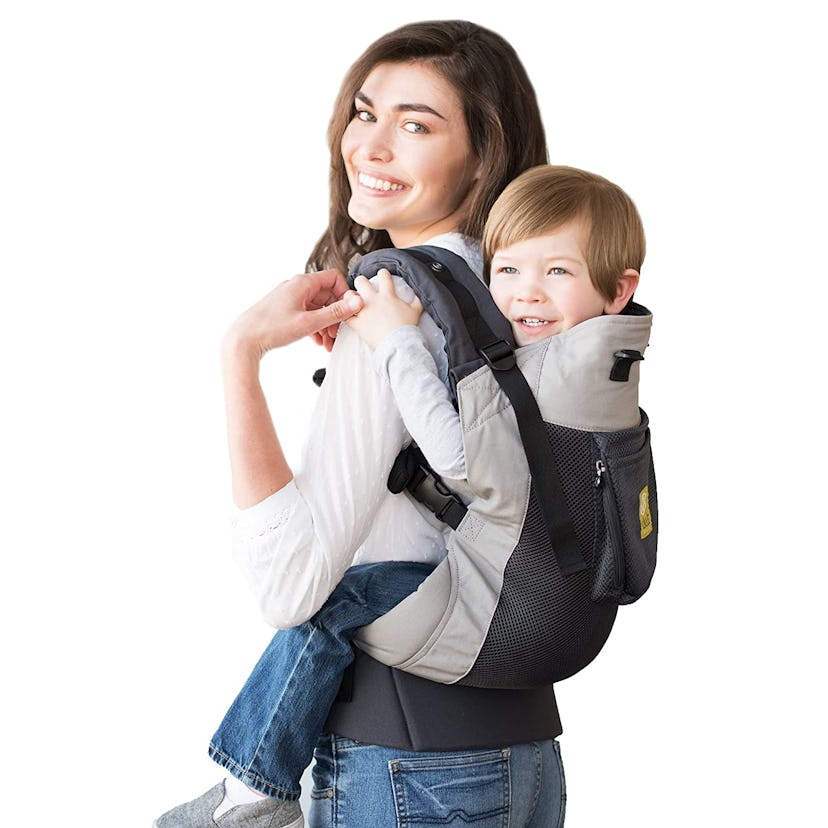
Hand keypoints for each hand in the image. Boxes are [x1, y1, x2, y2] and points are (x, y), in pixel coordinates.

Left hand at [223, 269, 362, 361]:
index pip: (334, 278)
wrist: (243, 340)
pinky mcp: (285, 310)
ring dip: (326, 324)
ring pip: (318, 307)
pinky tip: (316, 341)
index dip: (345, 295)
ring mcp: (290, 298)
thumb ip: (336, 312)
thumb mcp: (309, 322)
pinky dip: (315, 326)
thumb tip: (357, 302)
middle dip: (336, 315)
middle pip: (327, 295)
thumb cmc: (271, 329)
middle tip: (337, 334)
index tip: (348, 313)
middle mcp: (297, 287)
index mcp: (303, 283)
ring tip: (327, 343)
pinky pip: (307, 314)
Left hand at [345, 269, 423, 349]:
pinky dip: (344, 316)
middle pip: (361, 281)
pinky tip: (346, 316)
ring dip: (349, 297)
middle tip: (362, 287)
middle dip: (360, 282)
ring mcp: (364, 311)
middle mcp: (373, 300)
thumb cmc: (407, 328)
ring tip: (351, 300)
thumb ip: (417, 301)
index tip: (382, 275)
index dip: (382, 273)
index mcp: (387, 295)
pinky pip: (346, 317)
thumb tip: (421, 295)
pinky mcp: (357, 324)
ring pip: (349, 296)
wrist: (399, 344)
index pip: (383, 276)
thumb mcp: (416, 311)